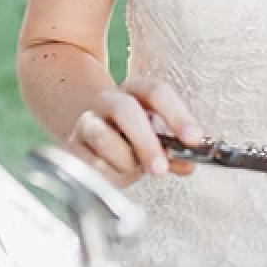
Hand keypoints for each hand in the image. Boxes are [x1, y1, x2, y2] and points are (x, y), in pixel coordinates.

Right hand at [66, 81, 203, 187]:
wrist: (81, 121)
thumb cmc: (126, 131)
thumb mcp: (153, 133)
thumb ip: (172, 149)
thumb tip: (188, 164)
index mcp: (135, 91)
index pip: (158, 93)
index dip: (178, 116)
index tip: (194, 139)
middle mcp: (109, 100)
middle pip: (126, 110)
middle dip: (146, 142)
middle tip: (160, 168)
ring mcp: (87, 120)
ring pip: (101, 135)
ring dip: (122, 160)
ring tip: (132, 170)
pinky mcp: (71, 145)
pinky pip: (86, 161)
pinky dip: (104, 173)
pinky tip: (113, 175)